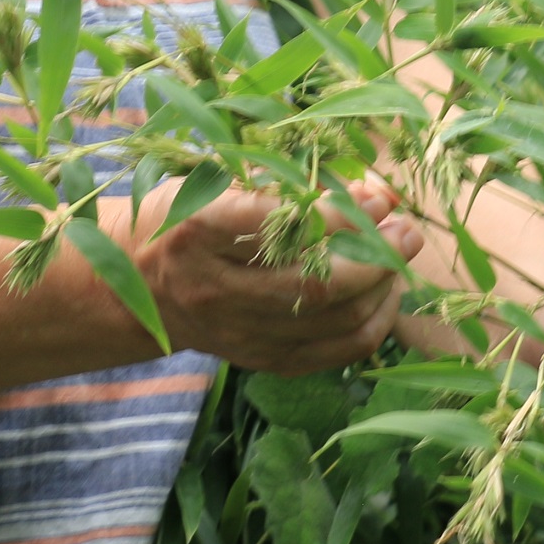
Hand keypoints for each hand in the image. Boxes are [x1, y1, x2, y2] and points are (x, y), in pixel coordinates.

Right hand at [137, 179, 425, 375]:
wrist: (136, 289)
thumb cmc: (186, 217)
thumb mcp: (221, 183)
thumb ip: (294, 185)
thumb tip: (379, 196)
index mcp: (197, 230)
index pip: (280, 226)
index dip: (340, 216)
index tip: (378, 199)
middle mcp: (213, 288)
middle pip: (313, 284)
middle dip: (376, 258)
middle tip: (407, 231)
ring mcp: (236, 333)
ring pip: (332, 320)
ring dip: (381, 288)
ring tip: (398, 256)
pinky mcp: (259, 361)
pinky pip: (335, 351)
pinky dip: (372, 323)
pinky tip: (384, 293)